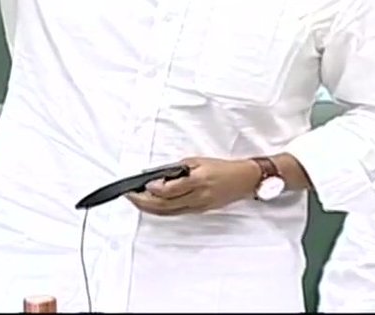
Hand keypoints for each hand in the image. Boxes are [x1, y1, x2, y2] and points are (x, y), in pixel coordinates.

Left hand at [125, 157, 261, 216]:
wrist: (244, 180)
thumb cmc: (222, 167)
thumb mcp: (198, 161)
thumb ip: (178, 169)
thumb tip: (158, 175)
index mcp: (197, 181)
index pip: (169, 190)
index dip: (153, 189)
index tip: (140, 185)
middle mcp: (197, 197)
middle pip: (165, 205)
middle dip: (144, 202)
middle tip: (130, 196)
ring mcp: (198, 206)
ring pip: (168, 212)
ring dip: (149, 209)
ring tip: (136, 202)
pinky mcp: (199, 211)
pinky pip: (176, 213)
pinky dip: (161, 211)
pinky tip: (152, 206)